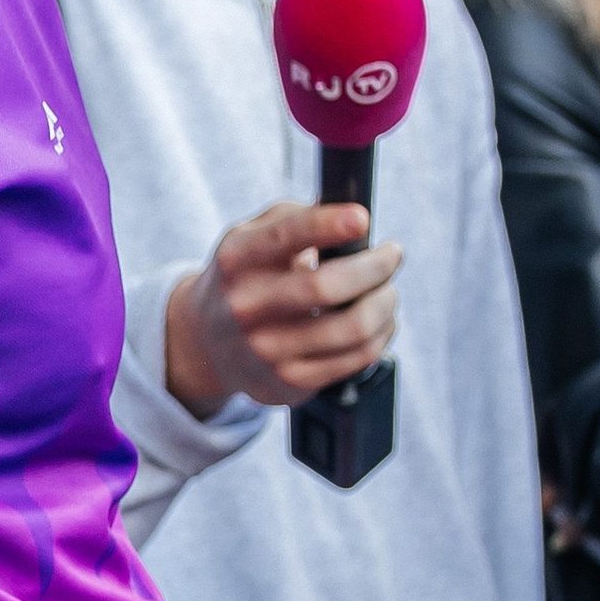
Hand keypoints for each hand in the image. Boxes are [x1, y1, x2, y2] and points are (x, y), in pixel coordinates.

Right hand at [162, 199, 402, 418]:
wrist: (208, 344)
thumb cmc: (246, 279)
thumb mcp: (249, 238)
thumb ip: (293, 219)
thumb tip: (352, 221)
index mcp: (236, 260)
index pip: (285, 237)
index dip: (328, 225)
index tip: (362, 219)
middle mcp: (246, 307)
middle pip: (328, 287)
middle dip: (376, 266)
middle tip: (391, 255)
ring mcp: (267, 350)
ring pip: (353, 327)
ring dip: (385, 302)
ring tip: (386, 290)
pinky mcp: (290, 382)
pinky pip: (357, 358)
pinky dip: (381, 333)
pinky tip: (380, 321)